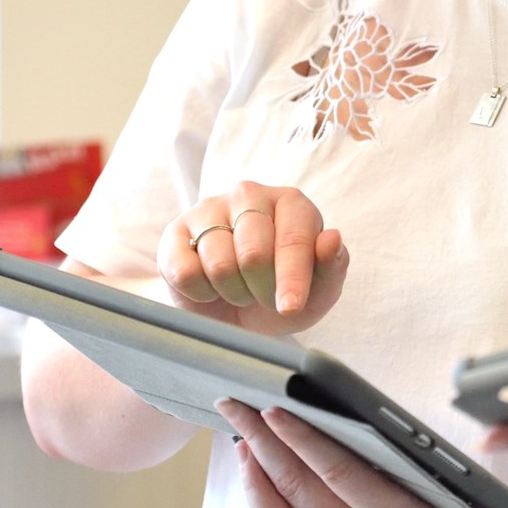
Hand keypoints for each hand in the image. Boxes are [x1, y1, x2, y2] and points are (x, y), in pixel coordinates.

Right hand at [157, 181, 347, 335]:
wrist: (233, 312)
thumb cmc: (282, 294)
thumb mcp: (318, 292)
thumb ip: (332, 266)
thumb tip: (332, 238)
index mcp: (292, 202)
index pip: (294, 239)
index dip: (292, 279)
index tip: (290, 308)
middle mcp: (249, 195)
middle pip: (254, 254)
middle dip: (261, 290)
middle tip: (263, 297)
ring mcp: (209, 208)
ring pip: (218, 265)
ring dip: (232, 293)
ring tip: (238, 289)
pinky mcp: (175, 232)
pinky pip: (185, 272)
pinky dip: (201, 293)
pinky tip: (210, 287)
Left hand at [216, 399, 507, 507]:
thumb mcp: (453, 490)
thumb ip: (407, 458)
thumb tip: (357, 414)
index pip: (337, 471)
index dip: (301, 438)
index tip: (275, 407)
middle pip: (298, 491)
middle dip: (262, 445)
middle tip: (237, 407)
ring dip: (256, 477)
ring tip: (241, 440)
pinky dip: (270, 505)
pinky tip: (262, 478)